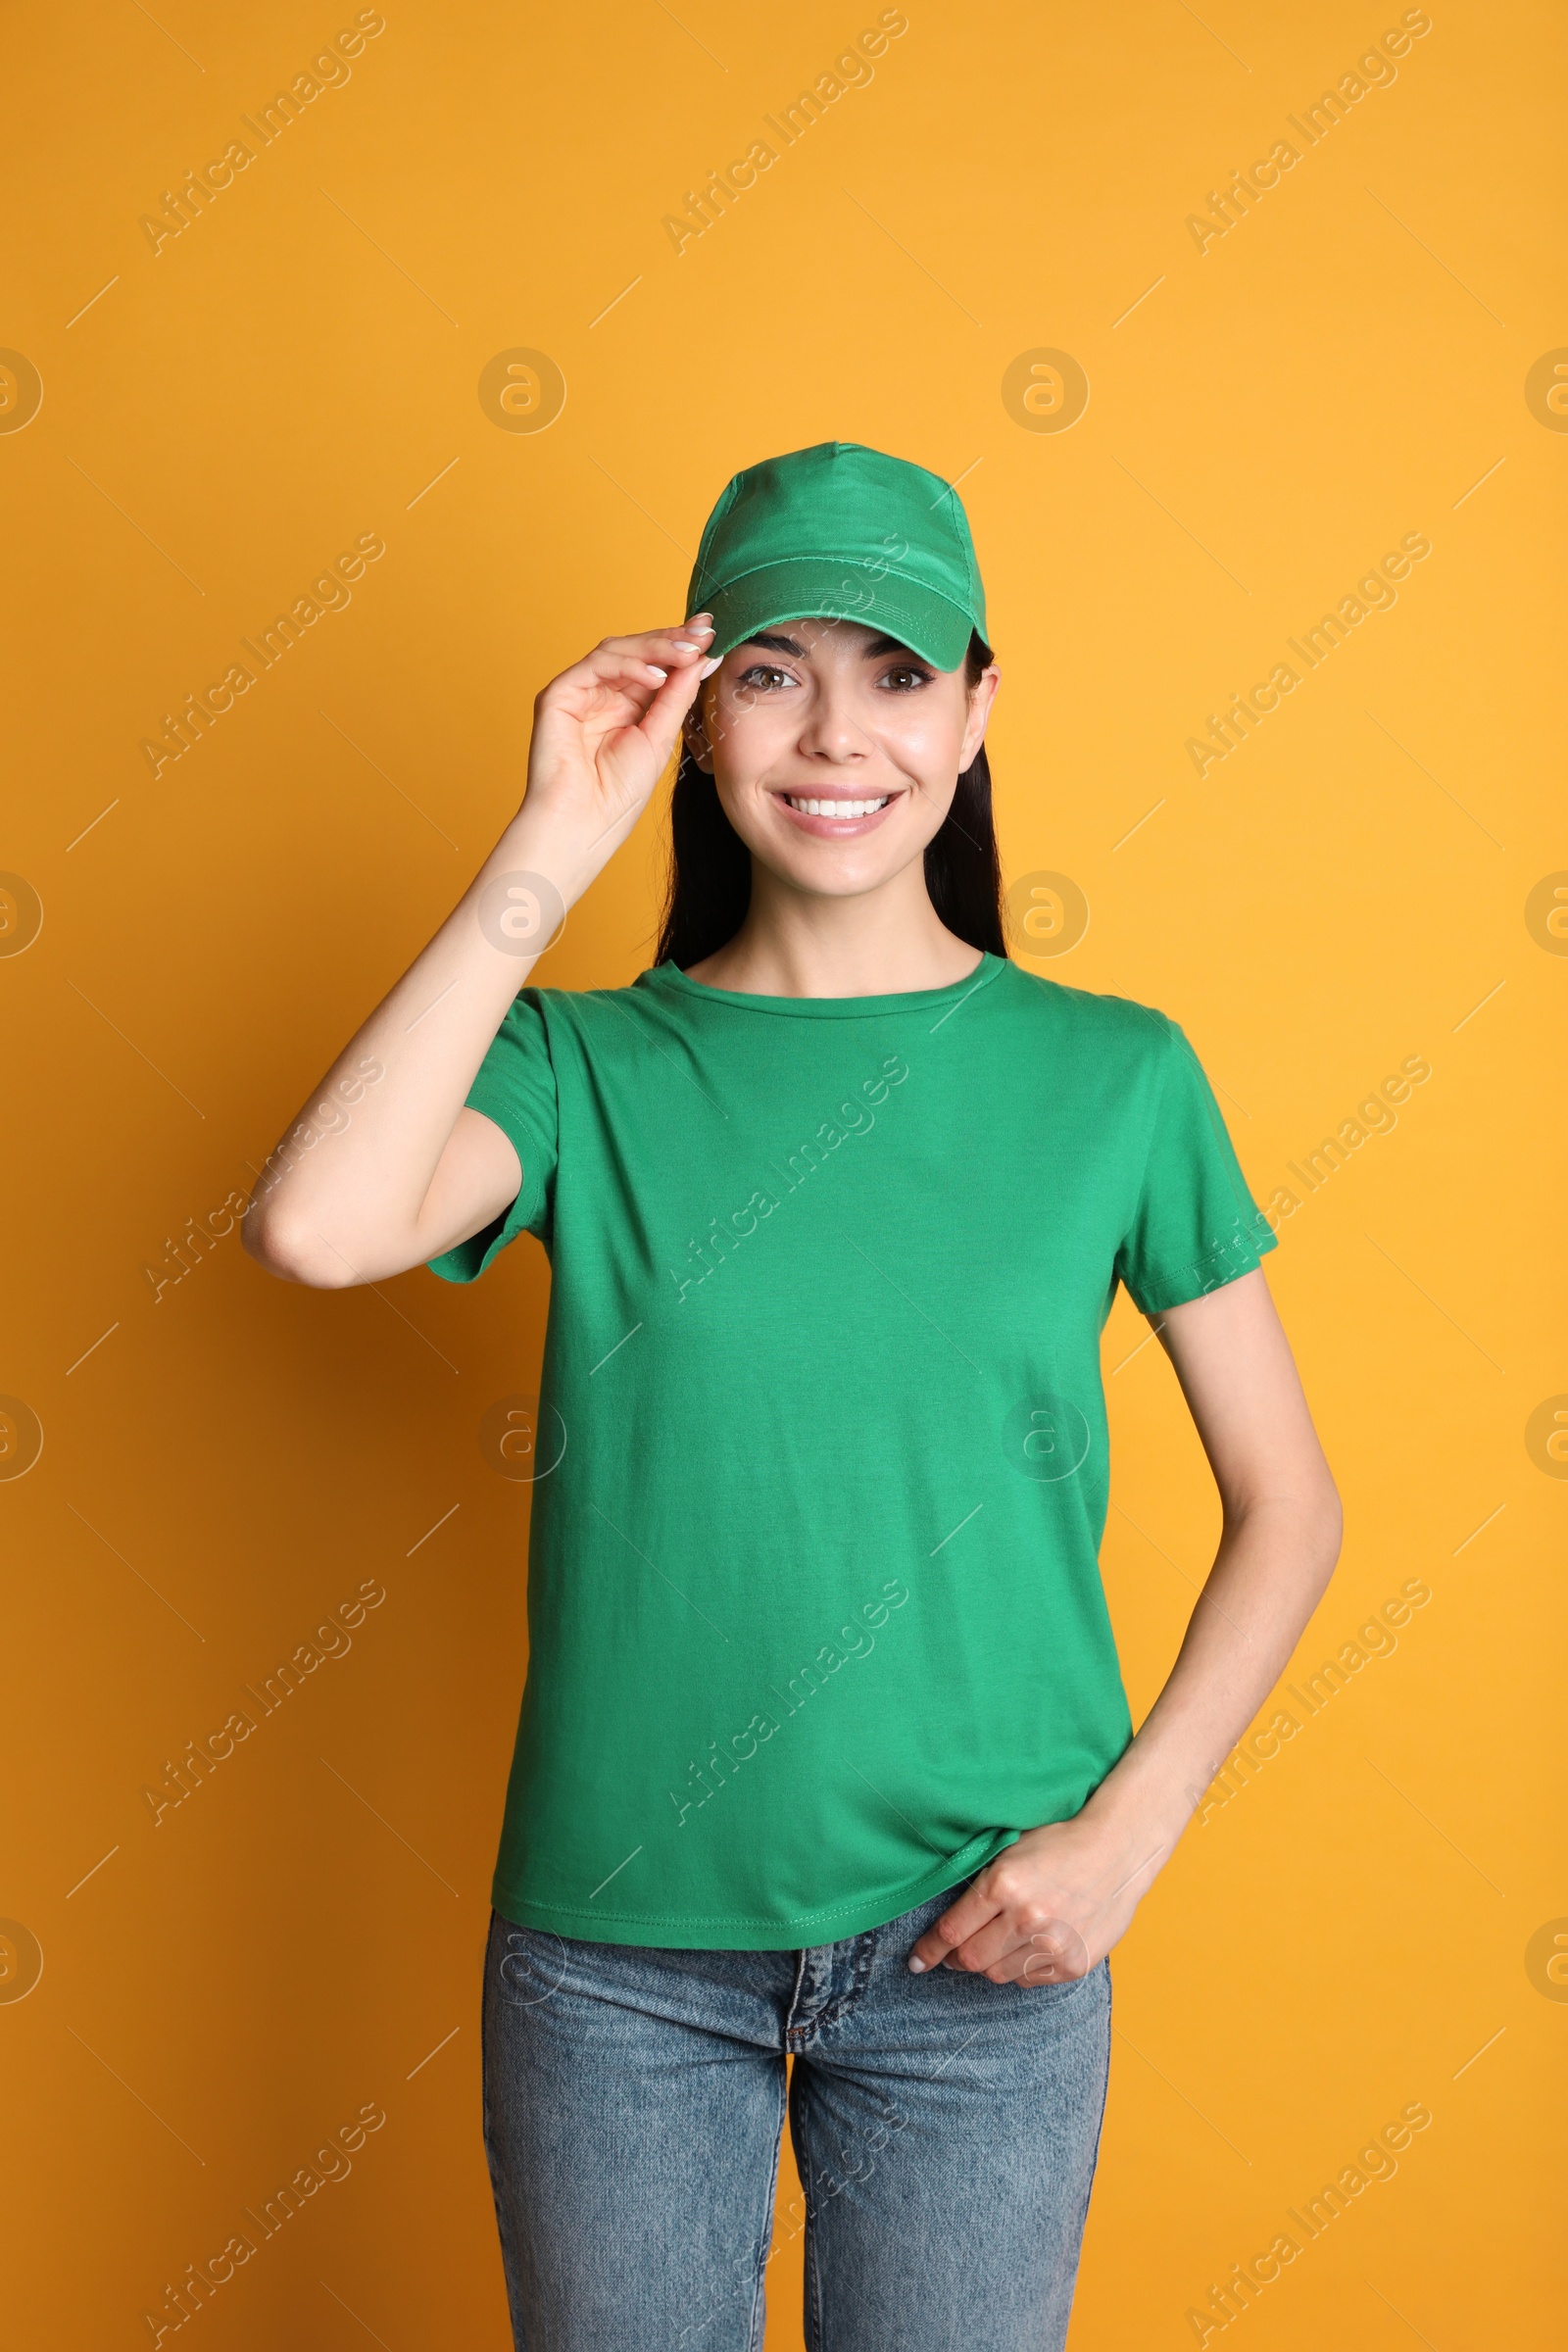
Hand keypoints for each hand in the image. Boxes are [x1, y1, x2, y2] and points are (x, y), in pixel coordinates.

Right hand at [521, 617, 715, 858]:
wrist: (583, 824)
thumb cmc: (617, 794)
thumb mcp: (660, 737)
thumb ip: (678, 695)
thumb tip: (703, 657)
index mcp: (626, 704)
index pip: (655, 663)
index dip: (681, 646)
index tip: (712, 631)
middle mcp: (601, 693)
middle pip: (637, 650)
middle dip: (672, 639)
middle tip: (704, 632)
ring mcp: (579, 692)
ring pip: (617, 650)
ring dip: (655, 647)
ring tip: (687, 653)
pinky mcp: (558, 694)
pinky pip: (595, 665)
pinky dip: (628, 665)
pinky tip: (655, 676)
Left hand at [907, 1810, 1173, 1986]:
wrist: (1119, 1848)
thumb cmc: (1061, 1840)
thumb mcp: (1011, 1847)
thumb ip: (980, 1879)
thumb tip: (944, 1911)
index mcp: (1003, 1884)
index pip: (950, 1932)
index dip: (928, 1950)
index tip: (916, 1962)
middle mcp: (1026, 1918)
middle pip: (970, 1959)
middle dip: (956, 1958)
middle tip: (953, 1953)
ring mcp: (1052, 1944)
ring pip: (998, 1973)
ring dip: (989, 1963)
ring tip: (996, 1943)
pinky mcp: (1073, 1963)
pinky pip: (1030, 1979)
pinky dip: (1021, 1968)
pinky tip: (1027, 1946)